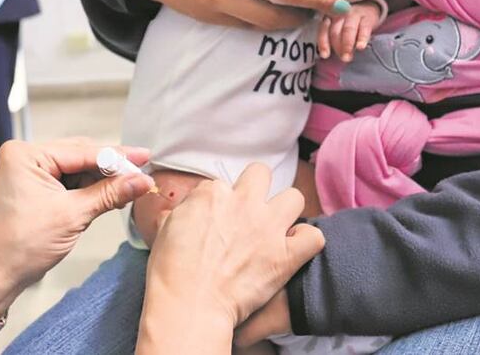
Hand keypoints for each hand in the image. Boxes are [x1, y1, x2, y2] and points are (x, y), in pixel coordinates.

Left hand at [0, 139, 154, 315]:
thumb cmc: (20, 246)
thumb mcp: (72, 216)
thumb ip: (109, 194)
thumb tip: (141, 181)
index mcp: (26, 155)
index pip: (82, 151)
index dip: (117, 156)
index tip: (144, 157)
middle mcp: (24, 156)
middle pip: (79, 155)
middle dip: (110, 168)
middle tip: (141, 172)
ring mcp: (27, 171)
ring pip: (75, 168)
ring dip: (100, 179)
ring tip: (130, 185)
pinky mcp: (32, 186)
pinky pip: (66, 181)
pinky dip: (87, 189)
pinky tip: (109, 193)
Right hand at [137, 164, 324, 351]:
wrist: (189, 304)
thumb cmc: (171, 273)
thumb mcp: (166, 229)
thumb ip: (183, 212)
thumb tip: (188, 211)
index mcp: (212, 194)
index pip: (221, 185)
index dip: (220, 204)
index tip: (216, 222)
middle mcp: (243, 203)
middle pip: (260, 174)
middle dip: (256, 190)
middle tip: (249, 214)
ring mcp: (267, 227)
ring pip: (294, 198)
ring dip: (286, 212)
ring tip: (276, 229)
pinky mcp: (285, 255)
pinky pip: (313, 237)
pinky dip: (306, 242)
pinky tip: (294, 251)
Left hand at [317, 1, 379, 61]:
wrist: (369, 8)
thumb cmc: (351, 21)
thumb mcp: (340, 26)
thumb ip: (333, 37)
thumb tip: (327, 56)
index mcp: (329, 15)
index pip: (323, 29)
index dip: (323, 43)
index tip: (325, 56)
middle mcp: (340, 13)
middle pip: (335, 31)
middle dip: (337, 47)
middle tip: (342, 59)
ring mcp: (354, 14)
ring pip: (348, 29)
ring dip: (347, 45)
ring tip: (348, 57)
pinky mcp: (368, 16)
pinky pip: (364, 28)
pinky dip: (362, 39)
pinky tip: (360, 47)